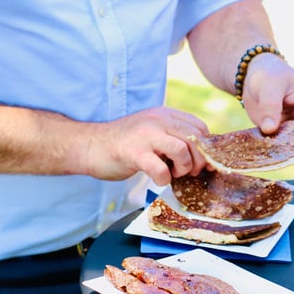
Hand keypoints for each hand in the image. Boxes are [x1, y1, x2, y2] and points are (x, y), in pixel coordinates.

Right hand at [85, 107, 209, 185]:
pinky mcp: (134, 153)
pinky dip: (164, 179)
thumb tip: (202, 154)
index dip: (205, 147)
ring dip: (184, 168)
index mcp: (165, 115)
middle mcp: (157, 121)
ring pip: (182, 150)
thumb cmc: (125, 145)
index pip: (200, 127)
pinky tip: (158, 178)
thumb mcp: (153, 132)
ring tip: (174, 173)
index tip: (200, 161)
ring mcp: (145, 136)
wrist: (88, 146)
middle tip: (190, 171)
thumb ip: (174, 136)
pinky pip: (161, 169)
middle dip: (199, 160)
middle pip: (196, 138)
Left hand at [240, 54, 293, 155]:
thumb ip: (270, 106)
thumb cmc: (270, 73)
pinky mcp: (278, 133)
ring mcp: (293, 128)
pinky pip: (280, 147)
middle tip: (284, 149)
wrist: (253, 74)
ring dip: (286, 152)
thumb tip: (269, 129)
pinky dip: (273, 150)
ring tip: (271, 146)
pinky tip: (262, 146)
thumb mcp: (271, 85)